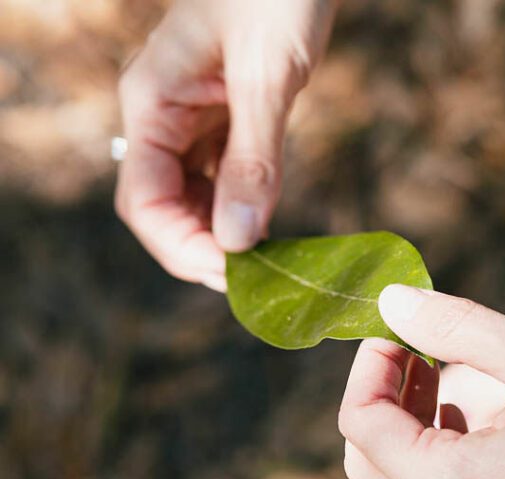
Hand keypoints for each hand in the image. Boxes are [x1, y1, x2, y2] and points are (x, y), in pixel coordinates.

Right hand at [115, 0, 337, 289]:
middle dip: (202, 250)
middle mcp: (164, 116)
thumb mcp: (267, 77)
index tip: (234, 276)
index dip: (183, 248)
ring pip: (193, 197)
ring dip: (222, 235)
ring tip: (267, 266)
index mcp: (153, 103)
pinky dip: (242, 207)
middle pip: (165, 207)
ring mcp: (194, 117)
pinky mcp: (226, 116)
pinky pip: (222, 176)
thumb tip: (235, 241)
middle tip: (256, 284)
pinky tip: (268, 226)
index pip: (145, 201)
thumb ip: (252, 158)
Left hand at [338, 285, 504, 478]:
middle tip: (427, 348)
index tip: (402, 327)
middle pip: (377, 463)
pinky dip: (460, 451)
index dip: (369, 365)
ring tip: (473, 375)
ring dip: (425, 423)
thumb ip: (459, 327)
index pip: (361, 427)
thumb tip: (394, 302)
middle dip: (389, 397)